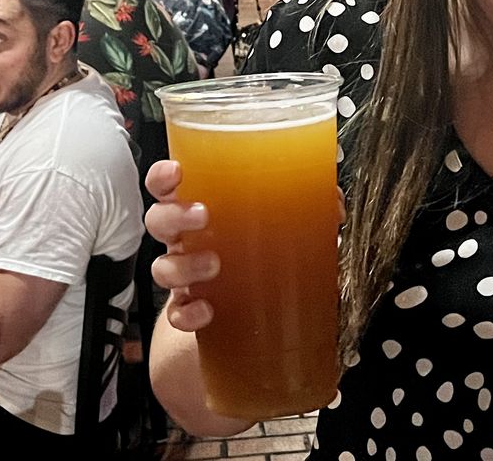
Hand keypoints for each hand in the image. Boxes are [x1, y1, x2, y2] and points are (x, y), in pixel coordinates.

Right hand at [145, 160, 343, 333]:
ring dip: (183, 265)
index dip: (163, 176)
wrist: (252, 321)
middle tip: (203, 215)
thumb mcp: (285, 230)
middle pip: (159, 221)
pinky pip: (177, 313)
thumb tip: (334, 201)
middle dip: (174, 216)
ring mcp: (185, 279)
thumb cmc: (260, 260)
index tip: (177, 172)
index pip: (168, 187)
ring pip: (163, 267)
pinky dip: (188, 313)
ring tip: (213, 265)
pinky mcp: (190, 313)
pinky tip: (206, 312)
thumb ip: (308, 209)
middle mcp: (187, 242)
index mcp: (201, 213)